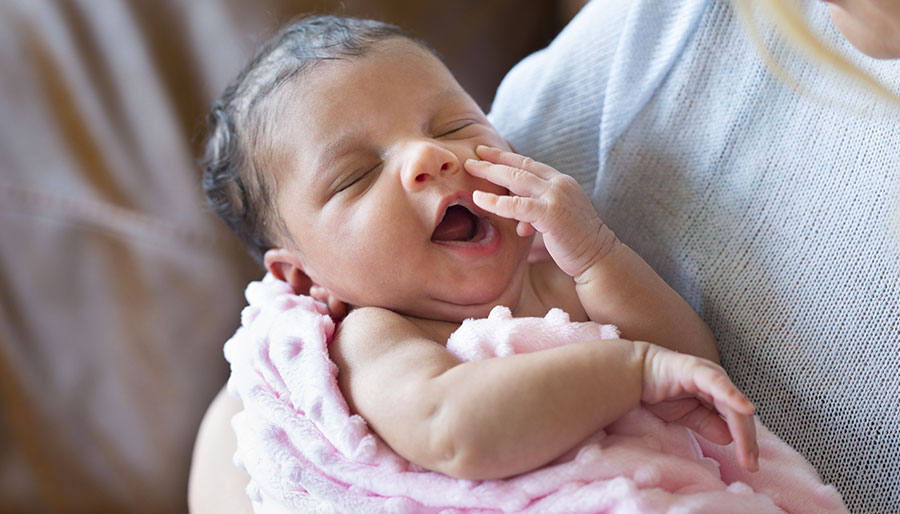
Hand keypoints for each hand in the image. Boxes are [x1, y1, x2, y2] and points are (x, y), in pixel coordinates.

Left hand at [465, 146, 616, 277]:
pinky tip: (479, 198)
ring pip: (517, 178)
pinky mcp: (551, 214)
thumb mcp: (555, 220)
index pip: (530, 164)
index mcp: (561, 182)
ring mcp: (556, 196)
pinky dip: (496, 201)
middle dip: (495, 159)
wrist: (598, 257)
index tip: (486, 152)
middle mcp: (559, 184)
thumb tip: (519, 222)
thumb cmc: (575, 243)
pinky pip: (517, 205)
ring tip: (470, 169)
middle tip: (473, 154)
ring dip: (491, 172)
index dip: (507, 157)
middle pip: (521, 166)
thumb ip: (537, 213)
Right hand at [638, 342, 758, 471]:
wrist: (634, 373)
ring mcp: (709, 374)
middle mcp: (718, 382)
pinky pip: (718, 385)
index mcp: (716, 392)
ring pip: (732, 405)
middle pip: (740, 415)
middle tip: (751, 465)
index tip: (750, 465)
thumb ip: (706, 424)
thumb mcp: (685, 416)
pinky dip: (733, 396)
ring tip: (747, 453)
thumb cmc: (658, 392)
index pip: (737, 420)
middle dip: (747, 442)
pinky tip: (745, 409)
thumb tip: (729, 438)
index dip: (745, 442)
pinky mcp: (697, 370)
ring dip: (743, 430)